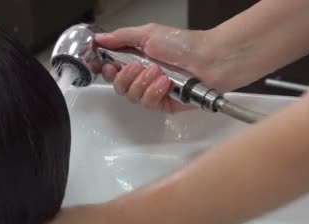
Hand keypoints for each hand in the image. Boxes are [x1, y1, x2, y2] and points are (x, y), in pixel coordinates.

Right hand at [96, 23, 215, 112]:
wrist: (209, 59)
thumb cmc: (184, 44)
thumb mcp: (148, 33)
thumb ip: (121, 37)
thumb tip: (100, 39)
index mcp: (137, 59)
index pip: (112, 71)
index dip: (107, 70)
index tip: (108, 65)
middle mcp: (143, 77)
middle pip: (119, 87)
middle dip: (126, 76)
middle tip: (138, 66)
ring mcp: (153, 92)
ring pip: (132, 97)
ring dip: (143, 83)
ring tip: (159, 71)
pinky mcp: (164, 104)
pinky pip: (148, 104)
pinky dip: (154, 92)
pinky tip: (165, 83)